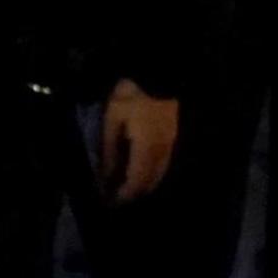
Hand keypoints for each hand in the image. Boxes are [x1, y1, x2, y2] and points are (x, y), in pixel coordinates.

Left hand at [94, 79, 178, 203]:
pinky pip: (163, 164)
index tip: (110, 203)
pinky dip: (151, 173)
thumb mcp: (112, 122)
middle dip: (134, 194)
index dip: (123, 196)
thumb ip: (109, 152)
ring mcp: (171, 146)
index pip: (136, 183)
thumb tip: (104, 178)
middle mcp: (162, 153)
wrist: (158, 75)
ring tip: (126, 186)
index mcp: (147, 151)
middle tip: (116, 197)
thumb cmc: (131, 97)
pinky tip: (140, 169)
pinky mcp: (173, 139)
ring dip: (144, 185)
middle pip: (150, 183)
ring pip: (159, 175)